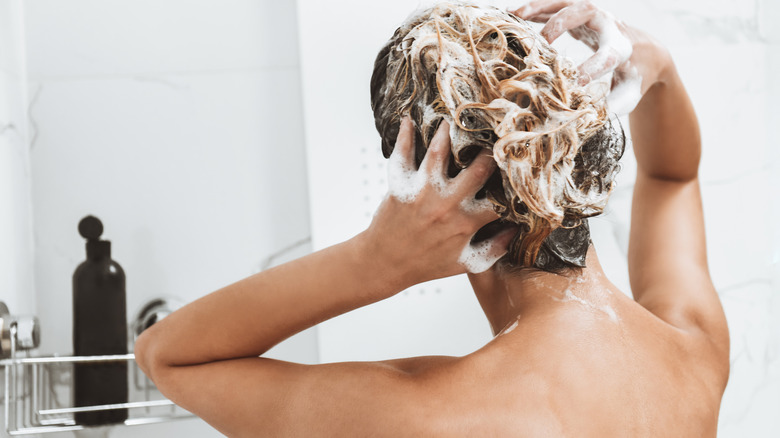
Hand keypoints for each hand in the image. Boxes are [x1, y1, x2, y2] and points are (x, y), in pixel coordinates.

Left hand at [360, 118, 516, 286]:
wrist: (384, 264)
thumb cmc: (426, 264)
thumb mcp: (465, 263)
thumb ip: (494, 249)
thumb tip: (518, 228)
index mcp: (467, 222)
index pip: (500, 197)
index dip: (514, 182)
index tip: (521, 167)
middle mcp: (447, 204)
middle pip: (478, 167)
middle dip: (491, 149)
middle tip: (497, 132)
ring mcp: (422, 192)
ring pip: (439, 152)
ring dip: (449, 131)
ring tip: (457, 114)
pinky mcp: (400, 186)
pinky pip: (402, 155)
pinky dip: (404, 136)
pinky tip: (408, 119)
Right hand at [511, 0, 671, 113]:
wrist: (646, 50)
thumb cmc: (634, 76)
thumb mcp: (629, 93)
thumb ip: (613, 105)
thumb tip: (587, 117)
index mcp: (623, 47)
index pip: (607, 54)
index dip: (591, 67)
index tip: (575, 83)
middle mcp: (608, 25)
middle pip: (585, 12)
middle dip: (561, 24)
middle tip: (543, 43)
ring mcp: (593, 16)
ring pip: (566, 3)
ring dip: (540, 7)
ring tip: (516, 16)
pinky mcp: (580, 16)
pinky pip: (555, 7)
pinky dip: (535, 9)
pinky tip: (514, 14)